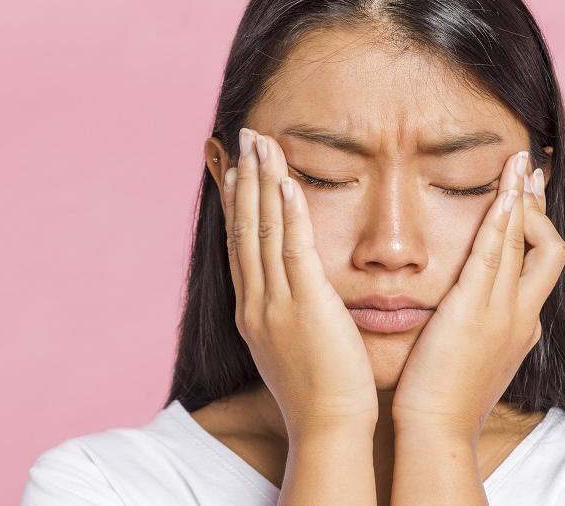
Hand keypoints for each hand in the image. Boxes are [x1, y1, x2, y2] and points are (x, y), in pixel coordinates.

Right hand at [221, 127, 377, 438]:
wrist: (327, 426)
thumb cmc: (318, 392)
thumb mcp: (291, 347)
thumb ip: (288, 315)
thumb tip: (294, 296)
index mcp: (252, 312)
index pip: (240, 246)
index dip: (238, 204)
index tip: (239, 170)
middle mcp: (256, 302)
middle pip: (244, 229)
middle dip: (245, 179)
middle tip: (246, 138)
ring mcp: (276, 303)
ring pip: (264, 231)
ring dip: (263, 182)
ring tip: (263, 142)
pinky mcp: (306, 306)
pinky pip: (294, 249)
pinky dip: (288, 212)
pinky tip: (288, 182)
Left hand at [390, 150, 564, 439]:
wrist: (439, 430)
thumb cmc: (447, 399)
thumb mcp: (477, 358)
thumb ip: (481, 330)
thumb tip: (473, 312)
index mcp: (523, 326)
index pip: (541, 266)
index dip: (539, 228)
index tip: (530, 200)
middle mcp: (522, 314)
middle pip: (549, 248)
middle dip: (541, 206)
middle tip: (531, 171)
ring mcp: (503, 311)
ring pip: (526, 243)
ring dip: (524, 198)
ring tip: (519, 163)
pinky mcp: (475, 309)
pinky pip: (495, 254)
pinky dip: (503, 220)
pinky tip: (503, 192)